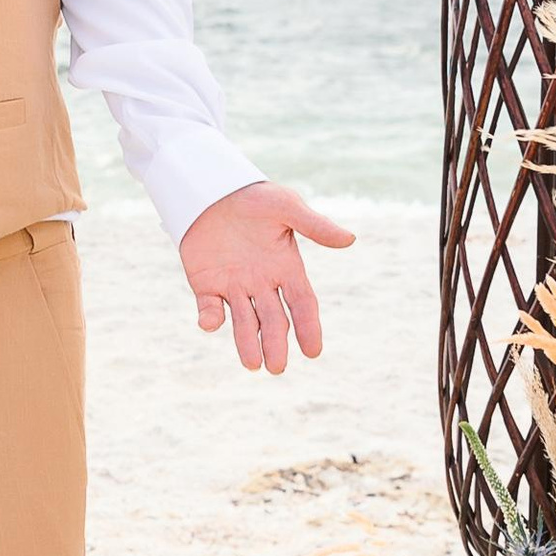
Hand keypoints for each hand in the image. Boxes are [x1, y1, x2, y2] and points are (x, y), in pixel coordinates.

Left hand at [177, 180, 353, 374]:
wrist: (213, 188)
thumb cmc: (254, 196)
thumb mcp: (286, 206)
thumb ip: (315, 226)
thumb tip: (350, 240)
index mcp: (286, 267)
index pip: (302, 304)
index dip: (308, 327)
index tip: (313, 351)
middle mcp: (262, 283)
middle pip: (273, 320)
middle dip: (275, 343)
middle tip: (276, 367)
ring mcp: (233, 286)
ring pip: (243, 321)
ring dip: (246, 342)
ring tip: (252, 364)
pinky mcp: (205, 284)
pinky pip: (208, 307)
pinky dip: (209, 318)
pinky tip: (210, 323)